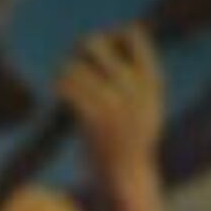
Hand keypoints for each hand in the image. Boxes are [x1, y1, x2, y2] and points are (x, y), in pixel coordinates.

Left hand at [56, 22, 165, 186]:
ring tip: (66, 81)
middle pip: (97, 44)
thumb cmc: (132, 138)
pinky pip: (66, 88)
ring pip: (75, 67)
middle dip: (81, 49)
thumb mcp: (148, 104)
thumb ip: (137, 76)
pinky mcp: (92, 119)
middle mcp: (134, 89)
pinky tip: (60, 95)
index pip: (133, 35)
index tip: (103, 49)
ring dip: (65, 71)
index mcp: (151, 81)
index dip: (111, 35)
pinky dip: (59, 87)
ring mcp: (113, 104)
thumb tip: (118, 37)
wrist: (126, 175)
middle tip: (76, 60)